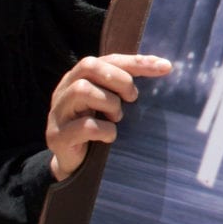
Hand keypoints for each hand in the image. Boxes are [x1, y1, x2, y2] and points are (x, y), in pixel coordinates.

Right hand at [47, 54, 171, 180]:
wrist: (75, 164)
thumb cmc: (98, 127)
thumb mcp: (112, 103)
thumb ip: (127, 86)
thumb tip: (164, 67)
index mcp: (79, 77)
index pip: (108, 59)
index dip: (137, 61)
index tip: (165, 67)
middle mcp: (64, 90)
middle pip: (89, 65)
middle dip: (119, 79)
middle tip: (132, 98)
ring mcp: (58, 113)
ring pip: (82, 90)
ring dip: (110, 103)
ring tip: (117, 118)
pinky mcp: (57, 136)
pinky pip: (85, 126)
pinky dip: (105, 130)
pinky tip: (110, 136)